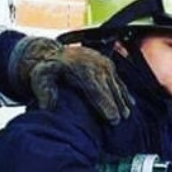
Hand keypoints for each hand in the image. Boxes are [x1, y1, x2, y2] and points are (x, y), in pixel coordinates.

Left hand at [8, 37, 132, 123]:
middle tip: (123, 119)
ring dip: (123, 100)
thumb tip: (47, 108)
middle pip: (110, 89)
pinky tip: (130, 102)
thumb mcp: (41, 77)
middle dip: (118, 105)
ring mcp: (104, 64)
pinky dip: (124, 92)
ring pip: (117, 85)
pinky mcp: (108, 64)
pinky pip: (118, 80)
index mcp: (82, 70)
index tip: (113, 119)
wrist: (55, 52)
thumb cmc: (49, 68)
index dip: (106, 105)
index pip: (97, 90)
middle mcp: (96, 66)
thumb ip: (44, 90)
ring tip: (127, 115)